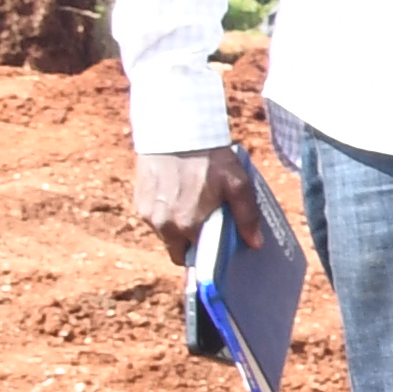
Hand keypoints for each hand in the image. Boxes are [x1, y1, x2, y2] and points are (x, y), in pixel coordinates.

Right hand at [134, 145, 250, 254]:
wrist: (175, 132)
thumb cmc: (210, 158)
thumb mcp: (237, 184)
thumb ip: (247, 216)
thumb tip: (254, 244)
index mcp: (187, 226)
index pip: (192, 260)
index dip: (204, 257)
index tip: (213, 249)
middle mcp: (163, 225)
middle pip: (176, 249)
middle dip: (190, 244)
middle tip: (205, 226)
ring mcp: (147, 214)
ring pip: (164, 234)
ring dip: (176, 227)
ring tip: (192, 205)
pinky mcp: (137, 201)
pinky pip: (153, 218)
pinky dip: (165, 213)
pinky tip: (177, 195)